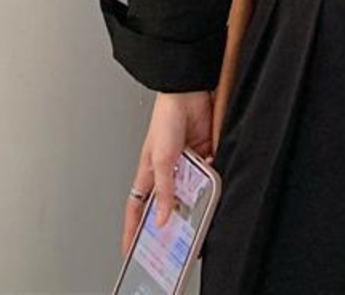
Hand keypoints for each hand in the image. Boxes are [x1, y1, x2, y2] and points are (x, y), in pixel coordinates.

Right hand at [121, 92, 212, 262]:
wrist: (188, 93)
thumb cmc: (165, 119)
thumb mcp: (161, 160)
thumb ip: (163, 190)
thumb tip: (162, 219)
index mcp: (148, 174)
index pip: (137, 210)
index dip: (132, 230)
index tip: (131, 251)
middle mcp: (166, 173)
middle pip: (166, 207)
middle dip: (170, 225)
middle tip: (175, 246)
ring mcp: (185, 166)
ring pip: (189, 195)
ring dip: (194, 204)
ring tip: (199, 220)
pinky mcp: (202, 158)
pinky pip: (206, 179)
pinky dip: (210, 185)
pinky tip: (213, 189)